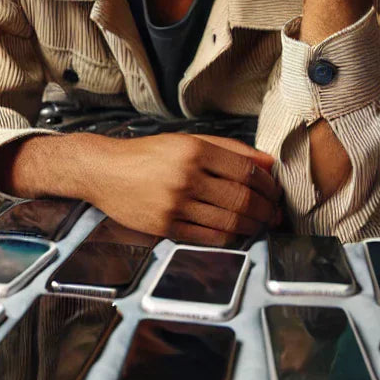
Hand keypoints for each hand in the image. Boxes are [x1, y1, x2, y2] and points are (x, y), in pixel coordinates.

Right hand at [89, 133, 282, 246]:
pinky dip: (228, 238)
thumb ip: (230, 150)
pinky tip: (235, 233)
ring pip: (228, 222)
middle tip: (275, 213)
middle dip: (266, 210)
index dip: (268, 185)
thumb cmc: (147, 154)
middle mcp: (187, 176)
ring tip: (259, 224)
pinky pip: (208, 237)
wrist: (105, 171)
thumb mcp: (188, 141)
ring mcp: (175, 204)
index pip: (246, 171)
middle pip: (242, 199)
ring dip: (252, 227)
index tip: (275, 191)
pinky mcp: (165, 226)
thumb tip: (267, 162)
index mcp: (195, 150)